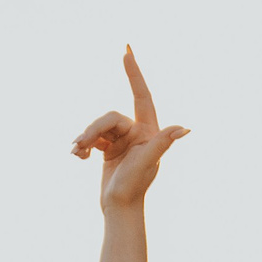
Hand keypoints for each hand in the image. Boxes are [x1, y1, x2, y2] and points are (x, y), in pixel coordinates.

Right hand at [71, 45, 187, 211]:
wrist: (119, 210)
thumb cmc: (134, 188)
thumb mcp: (147, 163)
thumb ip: (162, 143)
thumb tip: (184, 129)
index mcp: (148, 131)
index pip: (141, 95)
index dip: (134, 73)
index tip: (127, 51)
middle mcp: (136, 132)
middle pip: (109, 117)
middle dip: (93, 129)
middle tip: (79, 145)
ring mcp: (122, 140)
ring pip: (97, 126)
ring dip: (84, 138)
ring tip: (76, 152)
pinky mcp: (109, 148)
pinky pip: (92, 138)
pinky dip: (83, 145)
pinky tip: (77, 156)